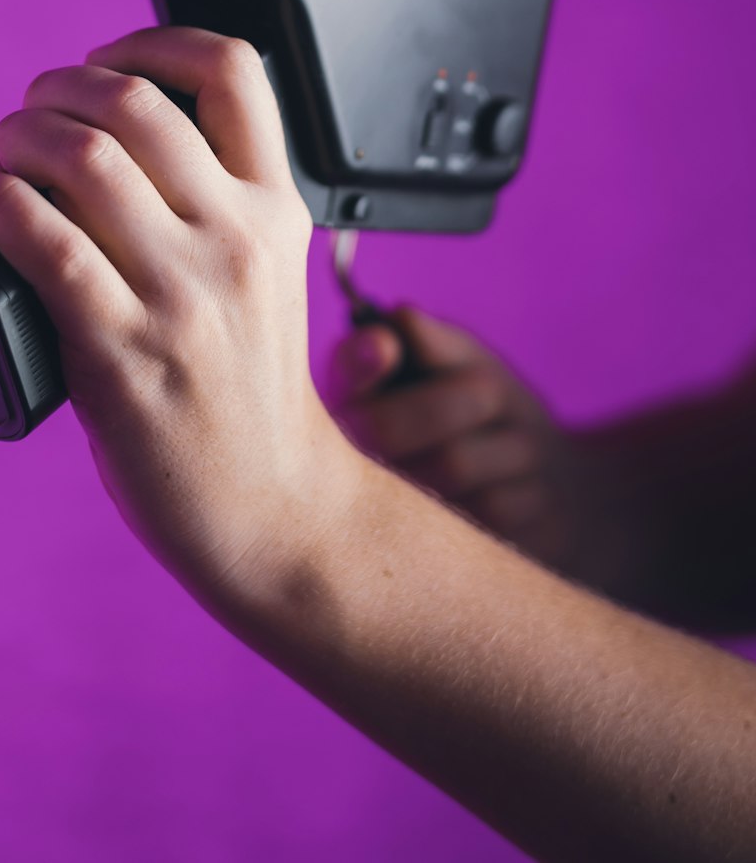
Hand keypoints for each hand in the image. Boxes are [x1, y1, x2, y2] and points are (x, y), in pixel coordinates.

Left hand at [0, 27, 358, 608]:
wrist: (269, 502)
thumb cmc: (249, 389)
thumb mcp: (265, 274)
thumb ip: (217, 210)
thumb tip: (111, 143)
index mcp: (277, 210)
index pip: (235, 70)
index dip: (156, 40)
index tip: (109, 59)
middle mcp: (236, 240)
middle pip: (135, 102)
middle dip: (59, 87)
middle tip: (29, 113)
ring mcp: (182, 296)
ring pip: (85, 158)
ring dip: (16, 136)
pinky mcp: (121, 351)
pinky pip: (45, 243)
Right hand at [324, 308, 588, 569]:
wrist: (541, 488)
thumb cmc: (488, 411)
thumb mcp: (470, 363)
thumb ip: (436, 341)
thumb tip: (401, 316)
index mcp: (349, 399)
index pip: (336, 379)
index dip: (353, 364)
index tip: (384, 346)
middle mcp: (351, 461)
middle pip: (383, 427)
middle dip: (450, 400)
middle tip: (490, 392)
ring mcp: (391, 519)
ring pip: (449, 465)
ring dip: (505, 445)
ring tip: (514, 447)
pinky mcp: (440, 562)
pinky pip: (492, 511)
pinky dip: (525, 486)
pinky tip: (520, 491)